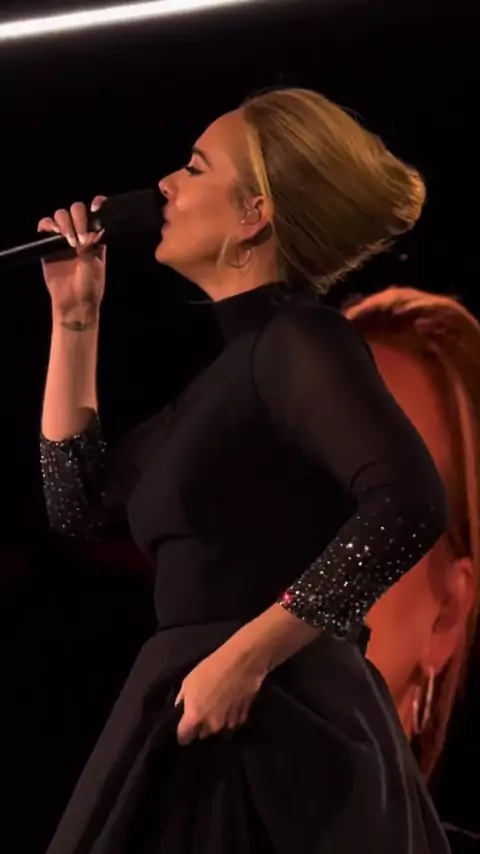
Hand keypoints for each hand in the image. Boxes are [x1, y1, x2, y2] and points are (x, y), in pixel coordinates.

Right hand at [38, 196, 107, 320]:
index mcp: (96, 236)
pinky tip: (55, 234)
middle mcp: (80, 232)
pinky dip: (49, 225)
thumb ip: (90, 248)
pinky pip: (45, 226)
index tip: (96, 208)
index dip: (97, 204)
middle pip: (76, 209)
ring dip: (66, 223)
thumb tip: (87, 233)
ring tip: (70, 241)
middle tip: (81, 238)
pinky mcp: (48, 244)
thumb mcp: (95, 265)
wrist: (74, 302)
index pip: (97, 212)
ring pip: (61, 215)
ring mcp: (63, 237)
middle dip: (79, 217)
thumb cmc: (90, 286)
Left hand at [176, 641, 266, 744]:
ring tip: (219, 705)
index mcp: (195, 717)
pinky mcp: (243, 716)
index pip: (184, 738)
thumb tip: (181, 709)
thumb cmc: (210, 669)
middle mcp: (212, 725)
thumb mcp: (188, 681)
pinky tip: (232, 702)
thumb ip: (182, 700)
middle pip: (203, 734)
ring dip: (218, 721)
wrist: (240, 662)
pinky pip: (234, 721)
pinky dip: (232, 716)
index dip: (183, 734)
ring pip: (220, 728)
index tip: (185, 728)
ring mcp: (229, 722)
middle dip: (201, 726)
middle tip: (203, 711)